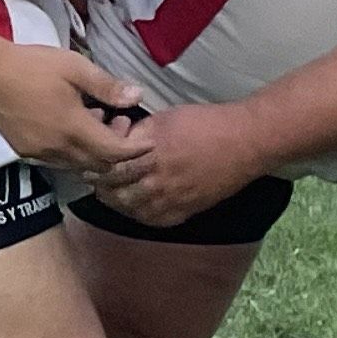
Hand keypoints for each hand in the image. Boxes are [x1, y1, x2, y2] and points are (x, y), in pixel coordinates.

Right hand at [0, 37, 148, 175]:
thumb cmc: (32, 65)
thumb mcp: (75, 68)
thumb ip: (107, 87)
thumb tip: (137, 97)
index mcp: (73, 128)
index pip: (115, 152)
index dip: (135, 150)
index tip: (147, 141)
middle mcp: (57, 148)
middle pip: (99, 165)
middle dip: (117, 152)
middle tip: (119, 123)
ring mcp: (40, 153)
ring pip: (79, 166)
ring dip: (94, 152)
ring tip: (95, 120)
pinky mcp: (25, 152)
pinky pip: (59, 161)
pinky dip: (74, 151)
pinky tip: (70, 126)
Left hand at [85, 102, 254, 227]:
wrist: (245, 142)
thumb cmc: (206, 123)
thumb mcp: (165, 117)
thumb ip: (138, 132)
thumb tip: (117, 140)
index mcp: (150, 151)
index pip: (109, 166)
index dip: (96, 166)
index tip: (91, 162)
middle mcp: (157, 178)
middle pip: (115, 190)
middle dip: (101, 185)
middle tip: (96, 180)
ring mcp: (171, 198)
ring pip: (130, 208)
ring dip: (117, 201)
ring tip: (112, 193)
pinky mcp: (185, 211)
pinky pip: (152, 219)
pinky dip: (138, 213)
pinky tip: (135, 206)